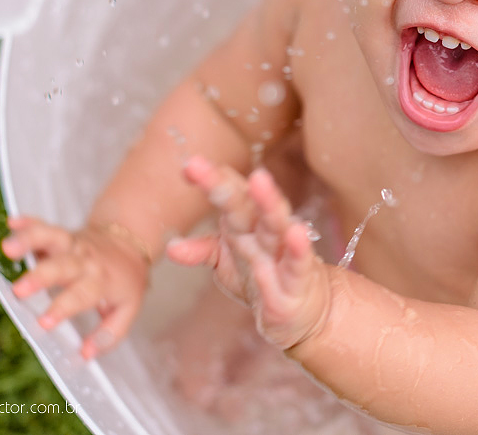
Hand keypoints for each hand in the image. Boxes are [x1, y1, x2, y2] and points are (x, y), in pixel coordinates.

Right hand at [3, 216, 150, 359]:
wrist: (130, 242)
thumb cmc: (125, 280)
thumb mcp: (128, 307)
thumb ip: (110, 332)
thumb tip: (86, 354)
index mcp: (100, 280)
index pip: (81, 295)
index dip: (62, 308)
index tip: (43, 322)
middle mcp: (84, 260)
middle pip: (62, 266)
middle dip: (40, 277)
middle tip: (19, 290)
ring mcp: (71, 244)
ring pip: (51, 238)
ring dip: (30, 240)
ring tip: (8, 247)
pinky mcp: (60, 235)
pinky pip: (43, 225)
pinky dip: (28, 223)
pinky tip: (11, 222)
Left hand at [166, 156, 328, 350]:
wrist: (306, 312)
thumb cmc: (264, 280)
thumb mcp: (229, 265)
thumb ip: (203, 250)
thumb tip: (171, 247)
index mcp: (247, 225)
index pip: (230, 196)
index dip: (211, 181)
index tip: (190, 167)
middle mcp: (265, 233)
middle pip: (246, 205)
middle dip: (225, 186)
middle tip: (199, 166)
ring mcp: (284, 254)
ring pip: (277, 225)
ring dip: (268, 203)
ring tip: (259, 180)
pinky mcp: (300, 282)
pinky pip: (298, 264)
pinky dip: (297, 250)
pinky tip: (295, 233)